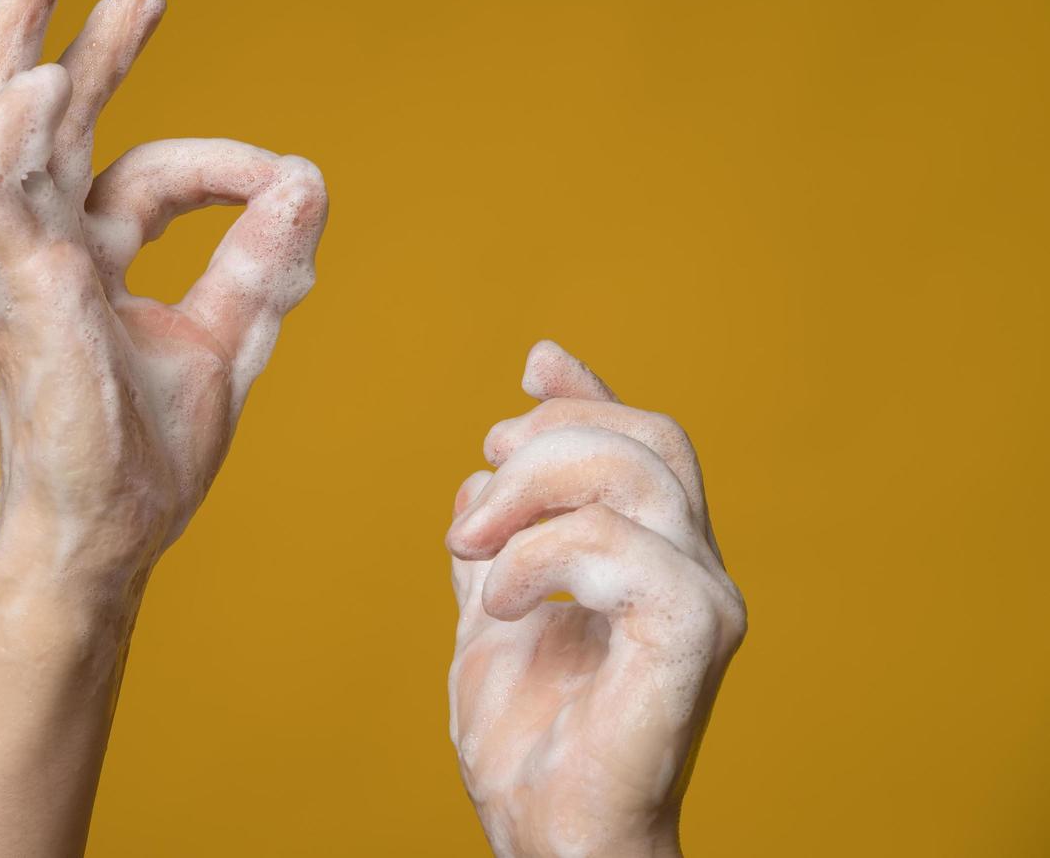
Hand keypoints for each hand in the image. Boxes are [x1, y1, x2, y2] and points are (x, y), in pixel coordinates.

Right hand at [0, 0, 325, 857]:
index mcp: (93, 261)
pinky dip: (10, 134)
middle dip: (98, 47)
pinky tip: (44, 79)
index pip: (151, 175)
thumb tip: (313, 180)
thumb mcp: (226, 343)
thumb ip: (262, 265)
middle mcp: (47, 251)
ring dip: (16, 52)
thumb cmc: (148, 458)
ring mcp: (18, 266)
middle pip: (57, 124)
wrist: (106, 540)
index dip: (227, 169)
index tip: (290, 188)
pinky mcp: (12, 292)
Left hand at [446, 341, 745, 857]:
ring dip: (530, 494)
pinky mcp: (694, 635)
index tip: (532, 365)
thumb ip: (502, 533)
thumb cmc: (531, 734)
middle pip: (647, 438)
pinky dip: (543, 557)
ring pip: (636, 475)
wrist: (550, 829)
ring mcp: (702, 599)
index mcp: (653, 552)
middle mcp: (693, 566)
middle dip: (548, 436)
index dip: (590, 392)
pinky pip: (622, 546)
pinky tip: (502, 603)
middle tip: (476, 494)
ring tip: (472, 551)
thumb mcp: (495, 604)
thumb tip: (487, 457)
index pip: (642, 438)